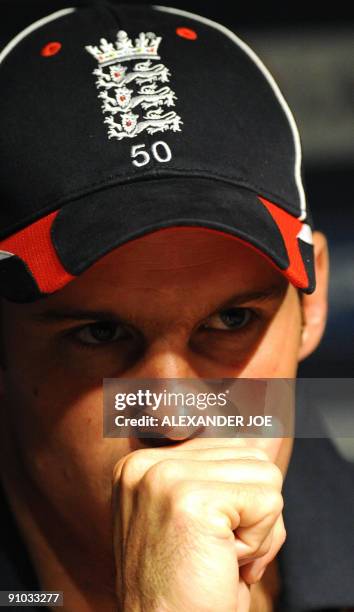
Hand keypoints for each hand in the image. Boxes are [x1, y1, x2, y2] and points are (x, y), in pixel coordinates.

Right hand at [112, 439, 285, 610]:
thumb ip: (218, 474)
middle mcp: (147, 463)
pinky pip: (269, 503)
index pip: (230, 448)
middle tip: (215, 550)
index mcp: (143, 464)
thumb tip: (266, 436)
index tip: (207, 537)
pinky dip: (259, 543)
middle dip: (250, 511)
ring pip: (265, 476)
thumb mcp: (192, 516)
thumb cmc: (187, 586)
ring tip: (217, 555)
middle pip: (250, 458)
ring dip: (256, 527)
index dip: (238, 500)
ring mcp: (166, 477)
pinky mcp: (192, 500)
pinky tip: (223, 562)